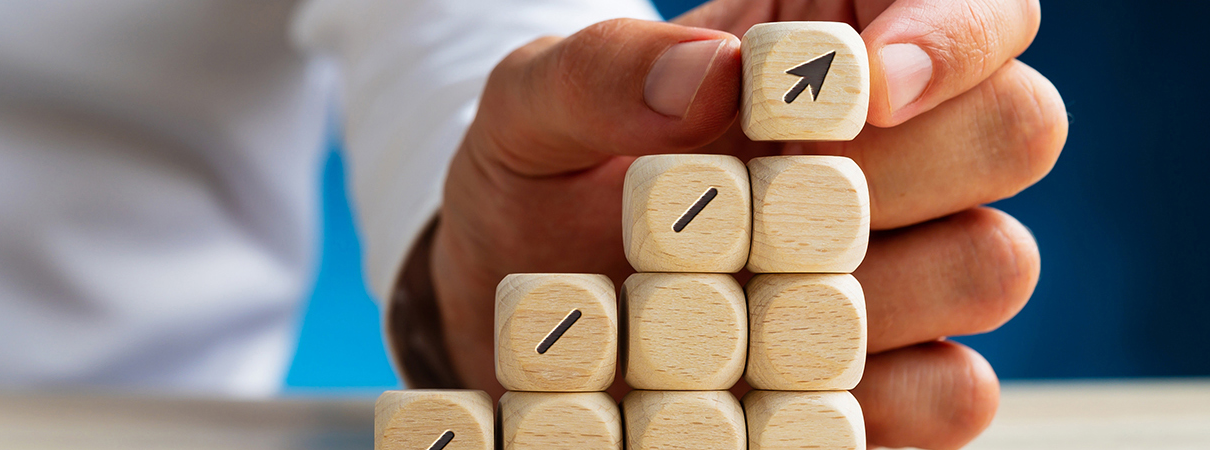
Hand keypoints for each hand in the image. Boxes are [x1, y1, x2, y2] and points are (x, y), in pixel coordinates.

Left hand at [424, 1, 1062, 448]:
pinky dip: (875, 399)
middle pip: (1018, 128)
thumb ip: (599, 71)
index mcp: (829, 47)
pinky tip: (774, 386)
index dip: (954, 33)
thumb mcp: (527, 110)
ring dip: (877, 284)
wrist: (510, 317)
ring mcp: (907, 270)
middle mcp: (896, 152)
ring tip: (747, 295)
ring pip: (996, 263)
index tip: (864, 87)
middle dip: (902, 166)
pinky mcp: (894, 385)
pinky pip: (958, 394)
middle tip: (774, 200)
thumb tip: (705, 78)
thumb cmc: (538, 183)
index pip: (980, 6)